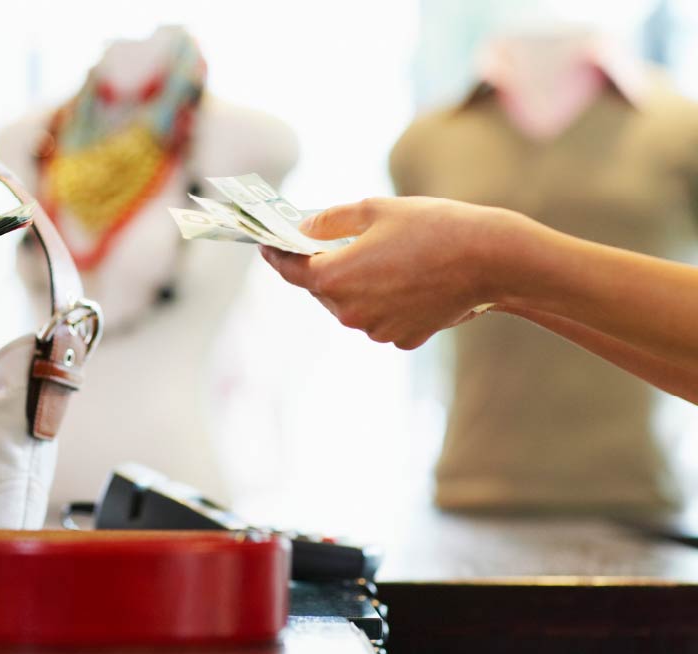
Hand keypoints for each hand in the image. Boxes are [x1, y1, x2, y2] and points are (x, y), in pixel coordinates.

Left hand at [259, 197, 527, 349]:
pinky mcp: (404, 339)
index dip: (276, 256)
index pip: (291, 270)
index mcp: (335, 279)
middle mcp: (350, 313)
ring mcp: (377, 331)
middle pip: (323, 290)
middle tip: (328, 243)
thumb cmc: (433, 227)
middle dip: (325, 267)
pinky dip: (387, 300)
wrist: (491, 259)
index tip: (267, 245)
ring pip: (353, 306)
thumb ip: (330, 221)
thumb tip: (305, 229)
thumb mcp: (374, 210)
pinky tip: (410, 278)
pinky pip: (382, 318)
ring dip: (359, 285)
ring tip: (383, 258)